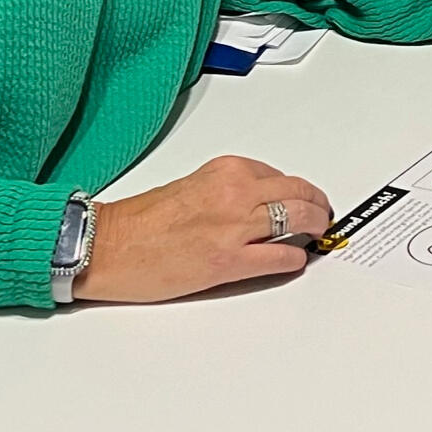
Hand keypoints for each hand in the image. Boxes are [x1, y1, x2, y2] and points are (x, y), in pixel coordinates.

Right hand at [71, 156, 331, 302]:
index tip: (302, 196)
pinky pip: (281, 257)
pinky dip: (294, 259)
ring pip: (299, 220)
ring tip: (317, 233)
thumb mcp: (192, 185)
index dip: (295, 189)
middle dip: (316, 205)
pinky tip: (294, 260)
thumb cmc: (139, 221)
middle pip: (298, 193)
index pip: (279, 175)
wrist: (109, 246)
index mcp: (225, 170)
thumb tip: (256, 202)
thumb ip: (228, 189)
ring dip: (314, 227)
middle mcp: (235, 192)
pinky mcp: (229, 261)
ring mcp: (235, 227)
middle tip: (322, 214)